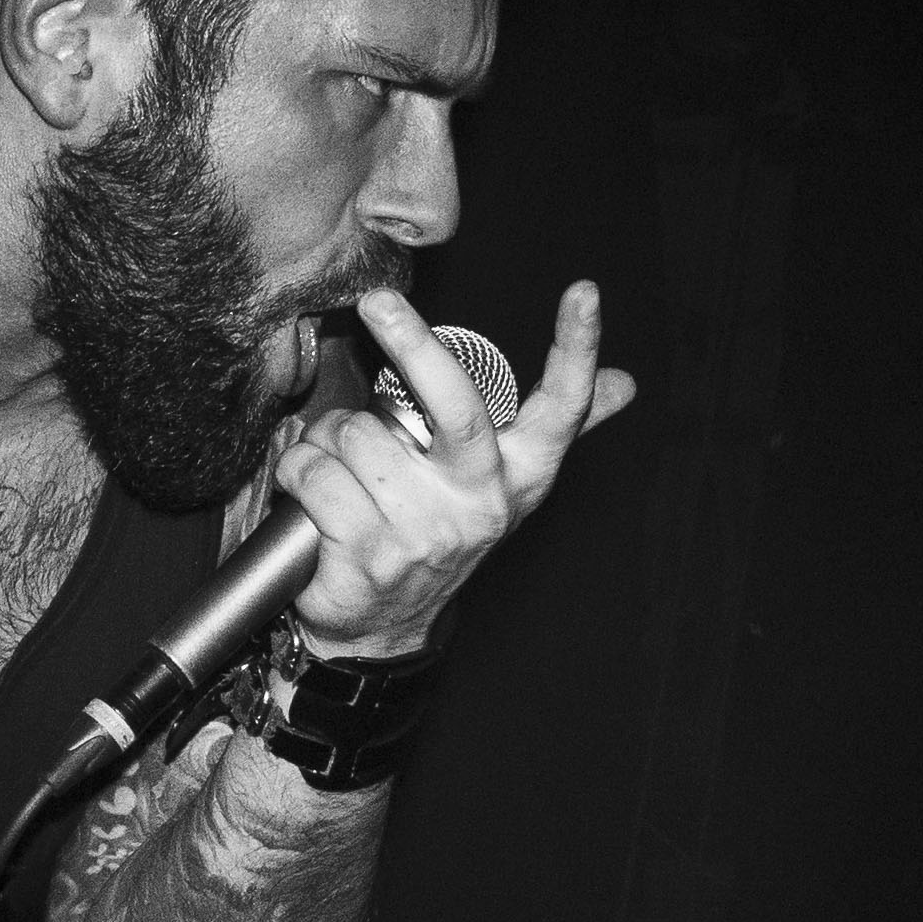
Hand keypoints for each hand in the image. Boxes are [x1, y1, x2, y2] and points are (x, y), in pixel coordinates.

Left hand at [274, 282, 635, 659]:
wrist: (381, 627)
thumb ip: (555, 429)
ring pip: (356, 436)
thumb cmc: (435, 538)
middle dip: (412, 344)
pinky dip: (298, 470)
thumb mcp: (499, 488)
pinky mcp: (369, 551)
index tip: (584, 294)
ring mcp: (425, 531)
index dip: (577, 351)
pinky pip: (316, 473)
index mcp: (520, 477)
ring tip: (338, 466)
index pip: (562, 409)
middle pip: (454, 406)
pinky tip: (310, 490)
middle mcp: (480, 503)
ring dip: (327, 440)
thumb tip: (625, 384)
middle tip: (377, 303)